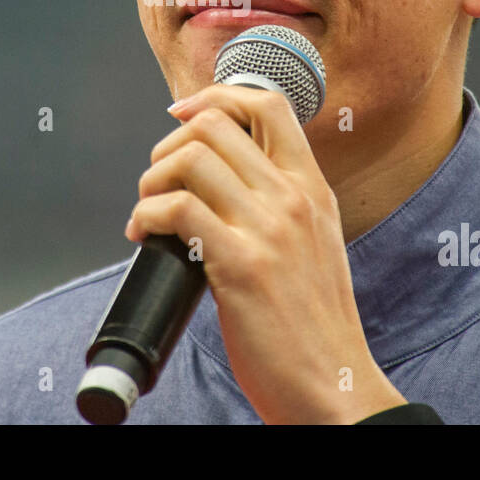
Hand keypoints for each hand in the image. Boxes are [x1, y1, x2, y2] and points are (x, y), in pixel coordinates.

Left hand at [123, 84, 406, 423]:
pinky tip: (144, 236)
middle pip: (215, 124)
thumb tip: (223, 177)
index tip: (182, 112)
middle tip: (158, 182)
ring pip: (190, 158)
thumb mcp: (315, 243)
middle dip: (168, 145)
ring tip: (148, 211)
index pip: (270, 104)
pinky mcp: (241, 266)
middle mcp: (293, 198)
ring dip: (152, 179)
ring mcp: (269, 229)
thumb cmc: (315, 324)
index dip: (216, 95)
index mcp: (313, 189)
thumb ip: (280, 204)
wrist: (334, 384)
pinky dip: (146, 215)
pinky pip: (177, 208)